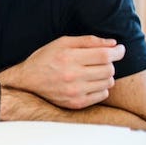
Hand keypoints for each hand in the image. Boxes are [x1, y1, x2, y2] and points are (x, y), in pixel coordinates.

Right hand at [0, 35, 123, 108]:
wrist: (26, 82)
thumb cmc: (44, 59)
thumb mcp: (62, 43)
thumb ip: (88, 41)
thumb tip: (113, 44)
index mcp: (68, 58)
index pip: (104, 55)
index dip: (117, 51)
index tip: (119, 49)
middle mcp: (72, 76)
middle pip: (109, 69)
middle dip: (109, 63)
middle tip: (101, 60)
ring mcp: (74, 92)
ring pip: (108, 82)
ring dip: (105, 75)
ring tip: (93, 72)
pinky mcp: (76, 103)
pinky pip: (102, 95)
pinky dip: (101, 88)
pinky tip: (89, 82)